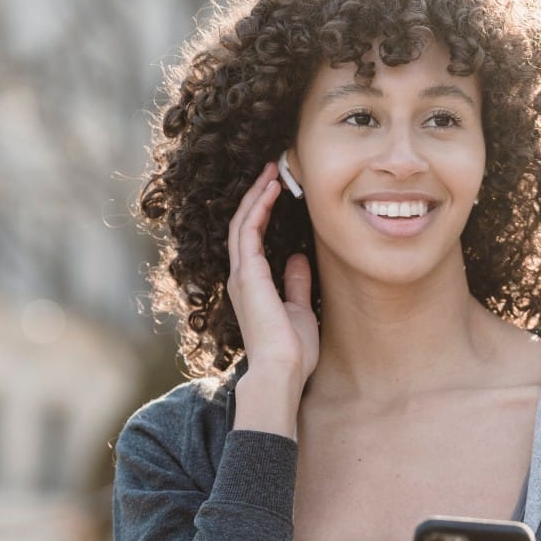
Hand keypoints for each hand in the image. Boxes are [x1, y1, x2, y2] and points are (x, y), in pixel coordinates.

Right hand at [226, 162, 318, 382]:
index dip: (261, 212)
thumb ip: (295, 282)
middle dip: (256, 196)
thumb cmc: (292, 350)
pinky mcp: (248, 275)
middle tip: (272, 170)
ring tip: (271, 172)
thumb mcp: (299, 308)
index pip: (252, 239)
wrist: (283, 370)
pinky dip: (257, 208)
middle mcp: (241, 277)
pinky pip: (248, 232)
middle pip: (243, 225)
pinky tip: (270, 191)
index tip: (277, 191)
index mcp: (252, 285)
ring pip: (242, 223)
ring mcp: (242, 275)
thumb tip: (298, 258)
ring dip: (256, 195)